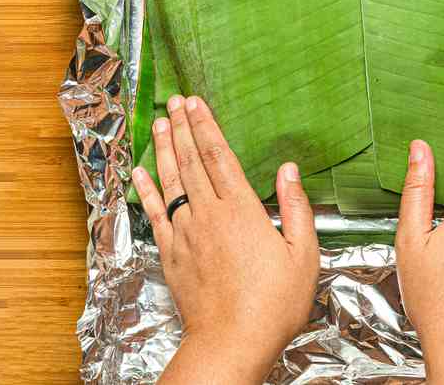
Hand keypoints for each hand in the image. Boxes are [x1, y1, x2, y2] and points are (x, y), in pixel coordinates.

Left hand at [131, 95, 317, 384]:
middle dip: (182, 127)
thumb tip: (288, 170)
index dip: (205, 126)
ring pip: (171, 180)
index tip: (196, 103)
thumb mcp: (304, 256)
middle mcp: (209, 214)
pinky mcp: (170, 253)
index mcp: (242, 210)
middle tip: (174, 101)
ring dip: (164, 149)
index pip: (218, 156)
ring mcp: (185, 232)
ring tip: (160, 123)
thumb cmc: (274, 304)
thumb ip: (296, 208)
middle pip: (191, 161)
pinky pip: (154, 213)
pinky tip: (140, 172)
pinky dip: (146, 190)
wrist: (232, 341)